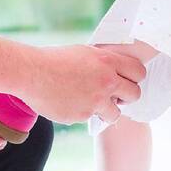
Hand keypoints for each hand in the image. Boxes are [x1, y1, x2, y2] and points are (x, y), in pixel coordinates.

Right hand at [21, 44, 146, 125]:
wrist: (31, 73)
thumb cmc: (54, 59)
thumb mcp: (84, 52)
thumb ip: (103, 62)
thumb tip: (117, 69)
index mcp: (107, 62)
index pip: (139, 72)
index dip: (135, 77)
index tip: (127, 80)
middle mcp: (106, 82)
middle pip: (135, 94)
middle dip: (127, 96)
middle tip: (115, 95)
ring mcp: (95, 101)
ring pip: (116, 114)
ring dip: (107, 110)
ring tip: (93, 102)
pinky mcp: (82, 116)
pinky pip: (90, 118)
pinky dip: (83, 112)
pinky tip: (70, 102)